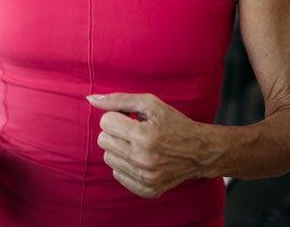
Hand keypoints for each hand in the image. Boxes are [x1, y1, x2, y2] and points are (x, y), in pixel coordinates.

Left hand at [87, 92, 207, 198]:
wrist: (199, 151)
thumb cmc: (173, 122)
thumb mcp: (149, 104)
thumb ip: (118, 100)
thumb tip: (90, 99)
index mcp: (144, 136)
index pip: (105, 122)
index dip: (116, 116)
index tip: (130, 118)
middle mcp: (143, 159)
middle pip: (103, 141)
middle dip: (115, 132)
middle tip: (133, 131)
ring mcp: (146, 178)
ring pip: (108, 158)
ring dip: (119, 148)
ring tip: (138, 144)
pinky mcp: (147, 190)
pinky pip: (117, 174)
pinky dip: (125, 165)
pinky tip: (141, 158)